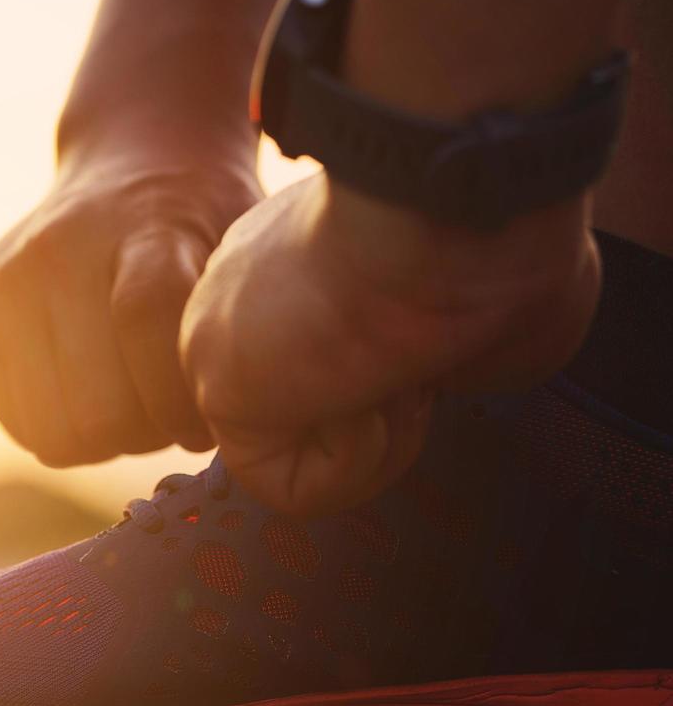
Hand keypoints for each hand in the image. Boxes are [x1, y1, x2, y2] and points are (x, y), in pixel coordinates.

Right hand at [0, 161, 260, 465]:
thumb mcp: (245, 250)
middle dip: (147, 433)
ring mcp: (7, 279)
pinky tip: (94, 397)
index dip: (179, 402)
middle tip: (170, 418)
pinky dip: (62, 429)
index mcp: (142, 227)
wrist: (133, 160)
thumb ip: (241, 322)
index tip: (206, 423)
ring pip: (54, 429)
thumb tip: (240, 417)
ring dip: (104, 440)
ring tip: (134, 406)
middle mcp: (58, 249)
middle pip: (97, 405)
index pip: (145, 325)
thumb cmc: (207, 225)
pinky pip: (19, 420)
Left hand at [180, 174, 600, 515]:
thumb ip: (445, 351)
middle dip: (396, 410)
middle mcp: (251, 296)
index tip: (441, 340)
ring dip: (379, 441)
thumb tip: (434, 383)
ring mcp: (225, 340)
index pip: (329, 356)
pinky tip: (360, 403)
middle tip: (423, 367)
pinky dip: (346, 471)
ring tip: (397, 378)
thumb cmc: (490, 245)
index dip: (410, 378)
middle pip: (318, 411)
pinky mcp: (214, 389)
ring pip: (301, 454)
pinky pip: (283, 487)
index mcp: (303, 261)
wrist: (454, 218)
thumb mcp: (485, 308)